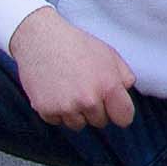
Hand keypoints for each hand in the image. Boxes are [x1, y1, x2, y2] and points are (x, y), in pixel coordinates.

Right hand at [6, 7, 136, 128]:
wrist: (41, 40)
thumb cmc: (77, 46)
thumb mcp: (110, 55)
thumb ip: (124, 77)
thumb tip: (125, 94)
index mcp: (109, 87)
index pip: (124, 118)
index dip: (121, 114)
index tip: (114, 109)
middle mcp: (88, 100)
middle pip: (100, 122)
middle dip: (96, 109)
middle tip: (85, 89)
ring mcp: (66, 107)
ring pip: (78, 124)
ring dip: (76, 113)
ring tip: (70, 90)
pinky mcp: (45, 110)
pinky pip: (57, 121)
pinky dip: (56, 111)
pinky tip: (55, 92)